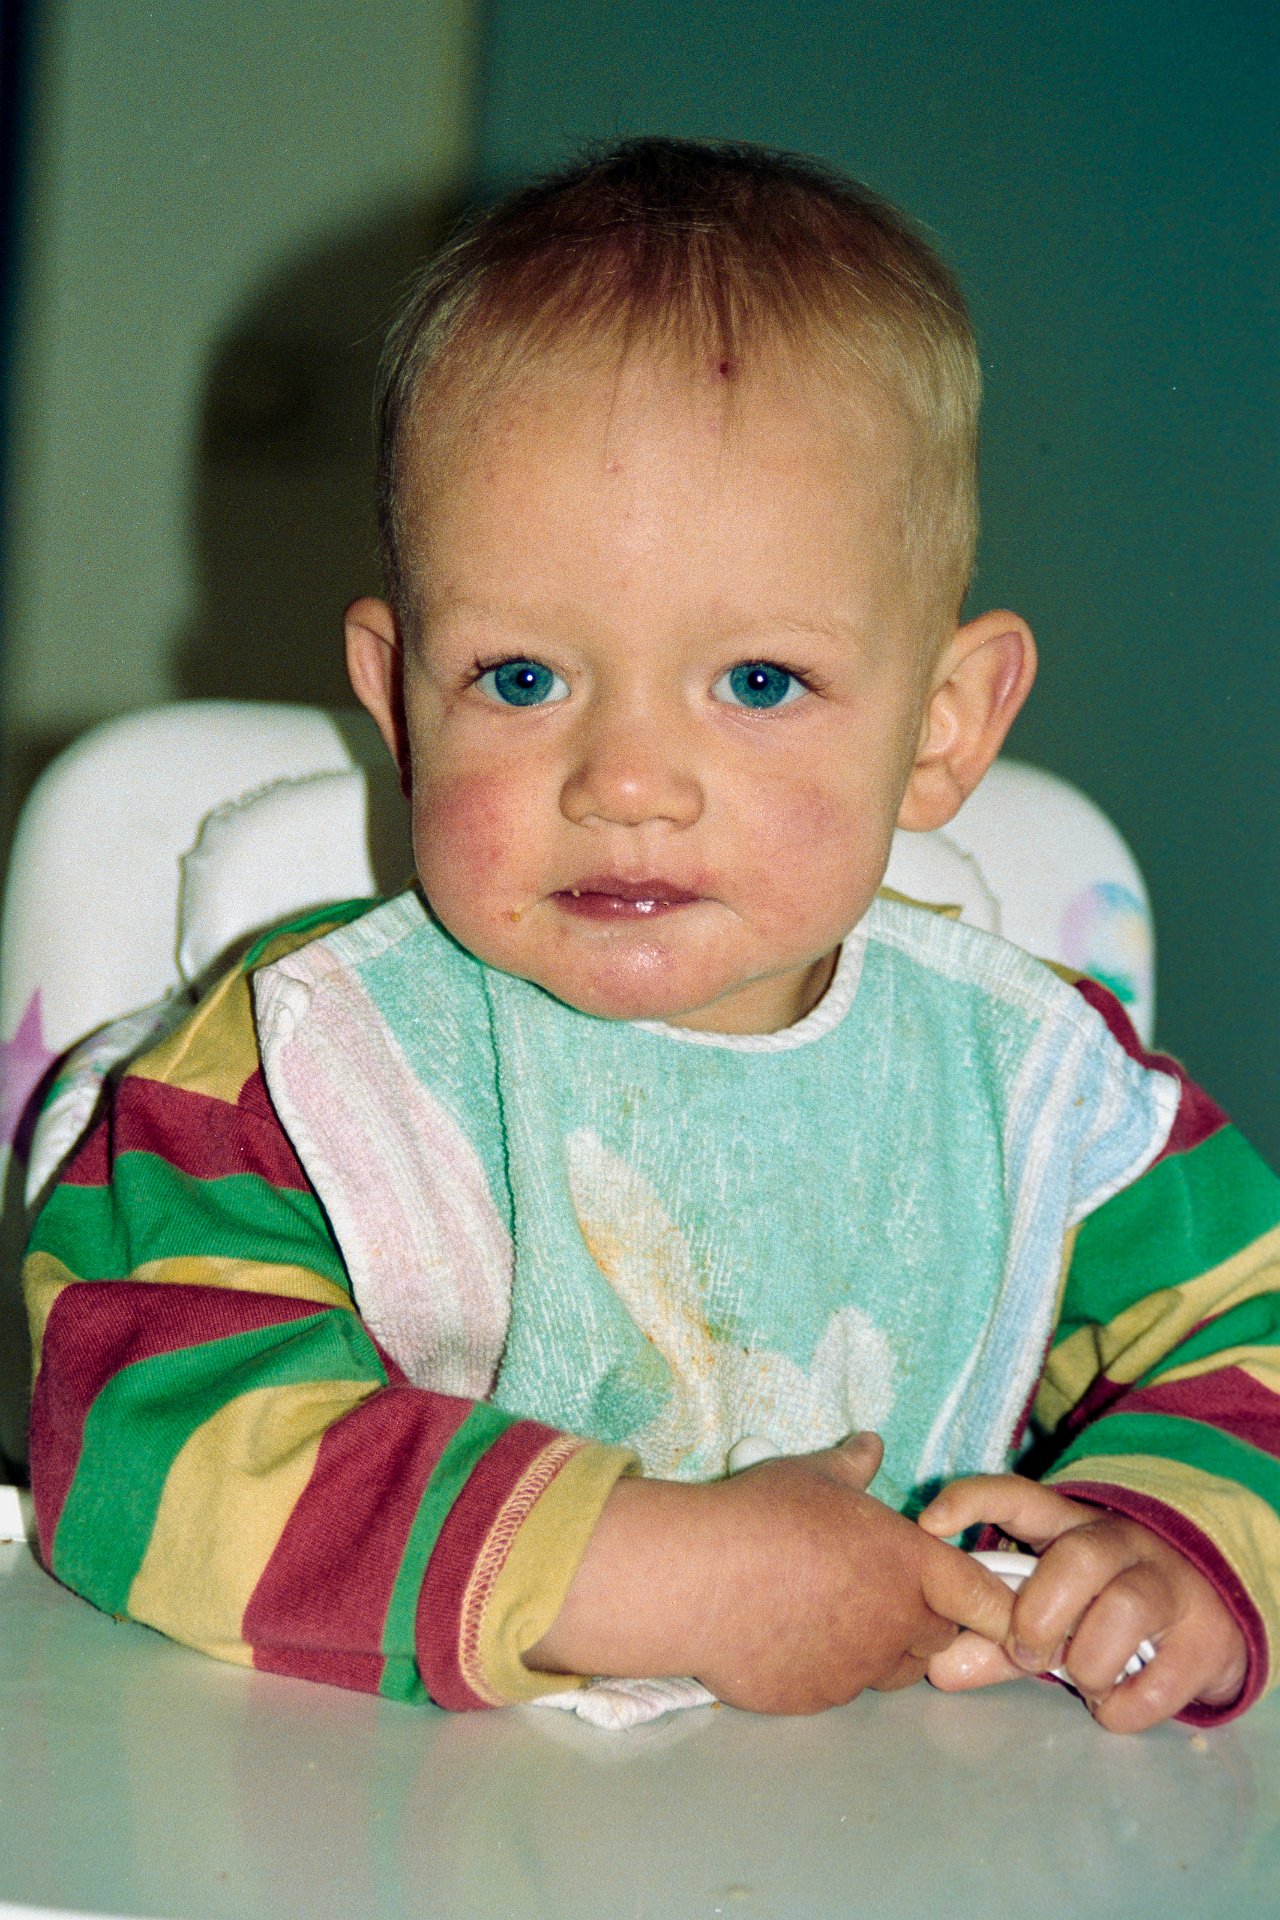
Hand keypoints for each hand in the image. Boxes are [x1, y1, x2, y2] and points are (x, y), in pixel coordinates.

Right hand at [527, 1433, 1014, 1714]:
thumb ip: (852, 1465)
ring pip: (891, 1669)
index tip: (994, 1608)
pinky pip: (838, 1687)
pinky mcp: (816, 1700)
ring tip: (831, 1612)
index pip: (983, 1597)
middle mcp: (895, 1624)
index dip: (994, 1604)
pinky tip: (789, 1636)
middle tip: (881, 1592)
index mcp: (911, 1566)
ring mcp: (856, 1670)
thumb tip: (871, 1443)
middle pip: (939, 1636)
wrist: (698, 1579)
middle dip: (923, 1620)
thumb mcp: (813, 1475)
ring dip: (879, 1648)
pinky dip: (828, 1667)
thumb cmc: (763, 1516)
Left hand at [918, 1475, 1247, 1731]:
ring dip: (1087, 1663)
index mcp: (1070, 1525)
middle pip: (1078, 1558)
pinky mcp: (1208, 1640)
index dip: (973, 1502)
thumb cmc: (1108, 1610)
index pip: (1019, 1495)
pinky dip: (1122, 1707)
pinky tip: (1115, 1701)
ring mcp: (1171, 1586)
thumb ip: (995, 1640)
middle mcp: (1123, 1543)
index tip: (929, 1524)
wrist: (1212, 1620)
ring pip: (1123, 1611)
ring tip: (1082, 1678)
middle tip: (1027, 1651)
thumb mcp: (1052, 1612)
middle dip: (1040, 1615)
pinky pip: (1157, 1684)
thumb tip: (939, 1668)